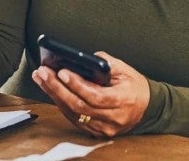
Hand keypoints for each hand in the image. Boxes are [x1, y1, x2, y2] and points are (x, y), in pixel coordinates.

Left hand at [31, 51, 149, 137]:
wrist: (147, 108)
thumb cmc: (135, 87)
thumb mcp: (125, 70)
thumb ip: (105, 62)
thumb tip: (82, 58)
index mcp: (122, 101)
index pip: (95, 95)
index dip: (76, 84)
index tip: (62, 71)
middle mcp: (112, 118)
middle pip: (79, 105)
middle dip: (57, 87)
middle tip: (42, 72)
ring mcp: (104, 128)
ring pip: (73, 113)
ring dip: (54, 95)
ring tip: (41, 78)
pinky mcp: (96, 131)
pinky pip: (74, 118)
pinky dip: (61, 103)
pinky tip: (51, 90)